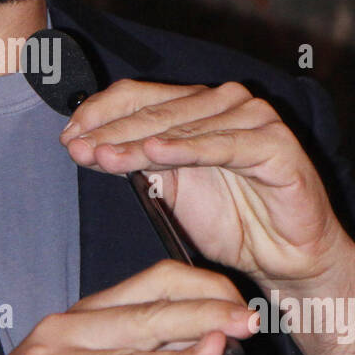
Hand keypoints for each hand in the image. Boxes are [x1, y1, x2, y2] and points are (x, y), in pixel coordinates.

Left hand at [58, 81, 354, 354]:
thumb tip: (84, 144)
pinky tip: (155, 153)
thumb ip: (135, 162)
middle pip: (155, 110)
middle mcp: (224, 102)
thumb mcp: (169, 189)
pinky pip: (223, 145)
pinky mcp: (275, 144)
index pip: (139, 97)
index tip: (69, 137)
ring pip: (182, 126)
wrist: (285, 257)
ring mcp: (253, 119)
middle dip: (111, 132)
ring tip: (104, 157)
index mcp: (196, 107)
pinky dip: (187, 148)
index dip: (100, 114)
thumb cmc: (233, 220)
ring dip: (138, 142)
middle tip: (79, 149)